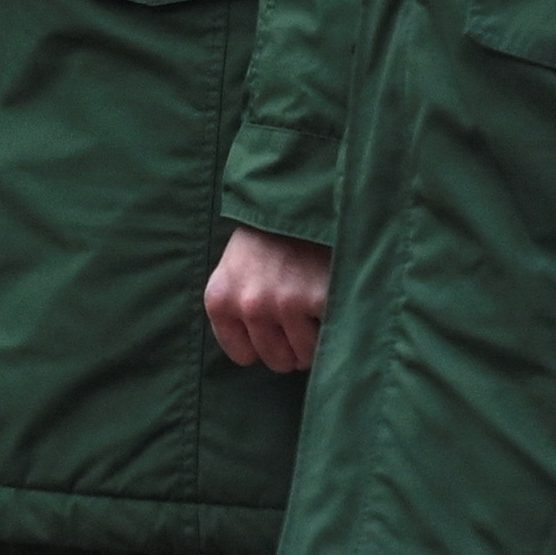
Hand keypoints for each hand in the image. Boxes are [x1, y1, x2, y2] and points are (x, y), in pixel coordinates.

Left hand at [205, 226, 333, 375]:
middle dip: (291, 345)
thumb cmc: (271, 234)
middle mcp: (248, 303)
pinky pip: (330, 340)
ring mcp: (284, 302)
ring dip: (316, 338)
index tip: (275, 324)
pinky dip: (334, 324)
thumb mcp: (236, 267)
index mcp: (221, 297)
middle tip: (301, 315)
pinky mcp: (319, 298)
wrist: (305, 194)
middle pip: (275, 359)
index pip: (243, 355)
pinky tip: (330, 297)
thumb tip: (257, 355)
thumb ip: (237, 306)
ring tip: (316, 303)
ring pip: (304, 356)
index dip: (264, 343)